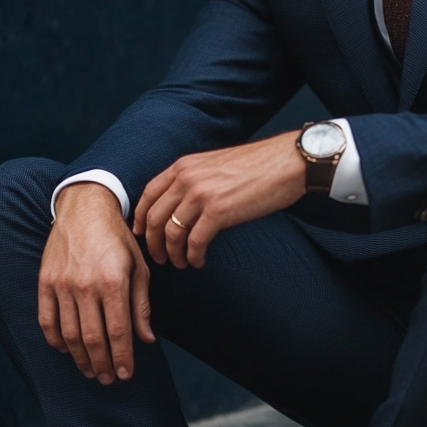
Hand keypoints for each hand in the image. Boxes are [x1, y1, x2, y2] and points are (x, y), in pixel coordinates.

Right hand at [38, 182, 153, 382]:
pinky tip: (66, 351)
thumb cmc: (117, 238)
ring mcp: (61, 285)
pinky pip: (46, 320)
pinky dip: (55, 340)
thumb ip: (141, 305)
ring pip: (69, 334)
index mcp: (112, 281)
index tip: (126, 374)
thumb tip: (146, 339)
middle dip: (102, 363)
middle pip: (92, 337)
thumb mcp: (139, 267)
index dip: (122, 356)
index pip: (118, 330)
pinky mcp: (45, 282)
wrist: (83, 208)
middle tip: (108, 379)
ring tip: (91, 371)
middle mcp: (85, 285)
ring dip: (80, 358)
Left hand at [133, 131, 305, 268]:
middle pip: (154, 217)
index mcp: (184, 165)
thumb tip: (182, 205)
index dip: (139, 218)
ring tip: (180, 263)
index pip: (148, 194)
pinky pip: (194, 242)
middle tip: (159, 258)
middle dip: (153, 243)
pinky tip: (198, 261)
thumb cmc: (258, 166)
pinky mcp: (218, 212)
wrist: (286, 163)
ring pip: (171, 233)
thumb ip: (194, 180)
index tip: (141, 234)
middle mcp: (187, 178)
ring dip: (173, 254)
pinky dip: (193, 256)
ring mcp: (201, 195)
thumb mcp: (215, 165)